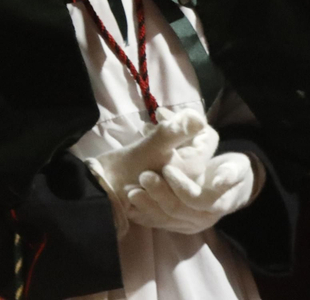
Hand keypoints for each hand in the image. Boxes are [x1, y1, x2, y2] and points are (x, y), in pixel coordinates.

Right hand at [87, 108, 210, 203]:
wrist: (99, 191)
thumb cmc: (126, 169)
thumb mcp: (151, 147)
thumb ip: (175, 132)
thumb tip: (199, 118)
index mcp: (193, 169)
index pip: (209, 137)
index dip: (193, 123)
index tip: (169, 118)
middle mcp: (191, 177)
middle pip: (196, 142)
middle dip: (178, 127)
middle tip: (158, 118)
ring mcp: (178, 181)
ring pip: (182, 147)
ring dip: (167, 134)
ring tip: (148, 129)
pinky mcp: (164, 182)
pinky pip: (171, 158)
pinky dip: (161, 146)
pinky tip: (145, 140)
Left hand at [125, 152, 259, 233]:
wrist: (229, 189)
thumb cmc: (232, 171)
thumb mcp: (238, 167)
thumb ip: (231, 172)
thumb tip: (220, 180)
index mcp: (217, 205)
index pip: (195, 199)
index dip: (180, 185)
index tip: (167, 167)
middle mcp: (202, 220)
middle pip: (176, 210)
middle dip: (158, 193)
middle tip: (143, 176)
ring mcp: (187, 226)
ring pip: (163, 219)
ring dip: (145, 205)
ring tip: (130, 190)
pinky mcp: (175, 226)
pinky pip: (156, 222)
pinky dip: (141, 214)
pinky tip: (128, 204)